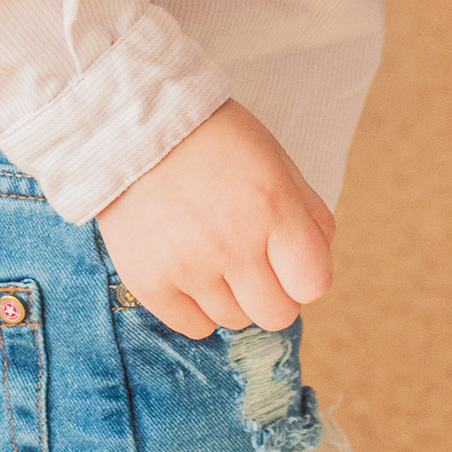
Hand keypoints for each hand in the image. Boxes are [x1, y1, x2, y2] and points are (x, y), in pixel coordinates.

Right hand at [96, 102, 335, 339]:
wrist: (132, 124)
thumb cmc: (212, 139)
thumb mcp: (273, 158)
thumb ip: (306, 212)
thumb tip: (318, 265)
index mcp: (272, 204)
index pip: (314, 283)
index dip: (305, 273)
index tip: (289, 258)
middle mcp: (232, 241)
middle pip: (277, 315)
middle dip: (272, 291)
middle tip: (251, 259)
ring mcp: (187, 265)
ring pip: (235, 321)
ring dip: (231, 295)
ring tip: (212, 251)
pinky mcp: (149, 281)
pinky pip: (194, 327)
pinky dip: (195, 305)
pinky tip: (187, 266)